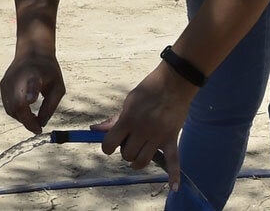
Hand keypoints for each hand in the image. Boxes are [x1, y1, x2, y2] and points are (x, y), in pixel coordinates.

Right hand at [0, 49, 65, 133]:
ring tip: (33, 118)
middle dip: (27, 121)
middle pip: (18, 105)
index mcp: (35, 75)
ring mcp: (8, 81)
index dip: (31, 92)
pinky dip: (16, 112)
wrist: (32, 51)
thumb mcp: (58, 87)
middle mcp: (18, 78)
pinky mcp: (2, 85)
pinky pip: (8, 106)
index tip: (31, 100)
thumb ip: (50, 106)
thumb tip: (41, 124)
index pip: (32, 83)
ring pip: (11, 109)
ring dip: (22, 118)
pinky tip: (26, 110)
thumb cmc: (48, 71)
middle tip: (38, 128)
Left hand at [92, 64, 198, 189]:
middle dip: (125, 151)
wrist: (175, 82)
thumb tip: (94, 129)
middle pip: (127, 154)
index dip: (108, 147)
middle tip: (129, 142)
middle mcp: (142, 130)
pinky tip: (174, 186)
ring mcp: (158, 136)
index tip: (111, 145)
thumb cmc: (149, 90)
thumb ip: (114, 119)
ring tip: (137, 156)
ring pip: (143, 160)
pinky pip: (174, 160)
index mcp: (128, 119)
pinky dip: (174, 174)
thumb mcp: (128, 101)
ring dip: (137, 162)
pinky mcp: (172, 138)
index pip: (110, 143)